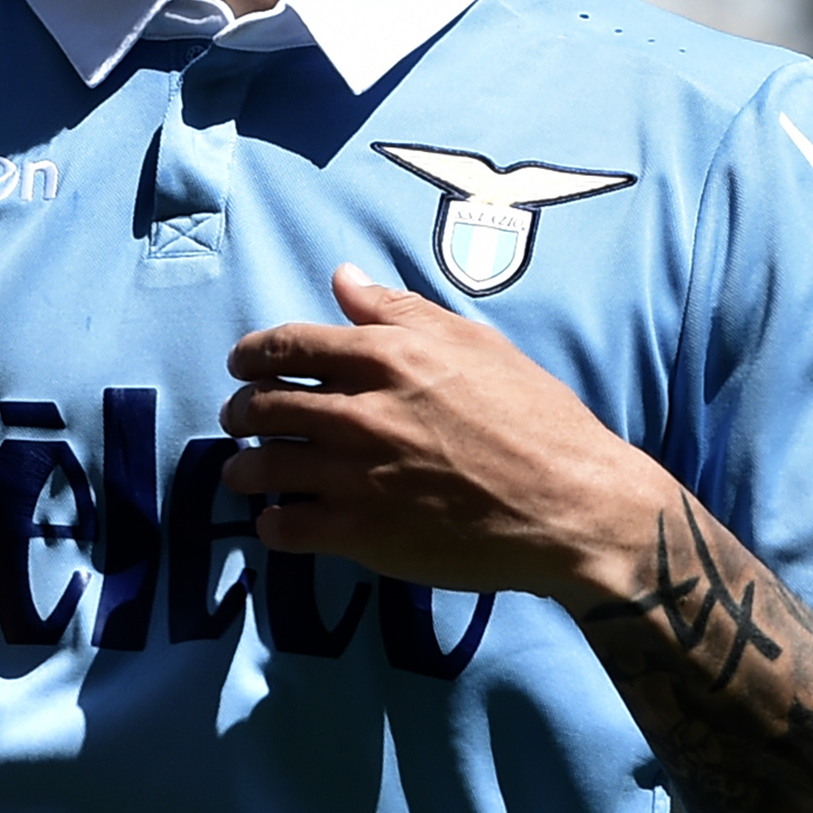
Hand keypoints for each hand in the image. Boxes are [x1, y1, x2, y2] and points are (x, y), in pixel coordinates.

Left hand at [219, 265, 662, 603]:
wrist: (570, 504)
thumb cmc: (534, 417)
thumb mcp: (476, 344)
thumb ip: (401, 311)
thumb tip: (342, 279)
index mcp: (387, 356)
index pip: (287, 345)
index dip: (252, 354)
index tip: (243, 364)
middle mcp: (360, 412)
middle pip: (263, 406)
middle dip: (241, 411)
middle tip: (242, 420)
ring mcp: (355, 476)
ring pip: (263, 468)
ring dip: (245, 469)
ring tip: (248, 474)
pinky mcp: (361, 533)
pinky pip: (285, 527)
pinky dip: (273, 523)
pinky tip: (281, 521)